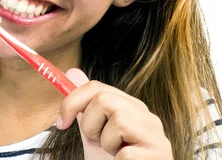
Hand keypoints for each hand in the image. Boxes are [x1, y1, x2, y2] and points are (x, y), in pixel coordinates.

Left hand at [56, 68, 172, 159]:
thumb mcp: (95, 131)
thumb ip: (85, 105)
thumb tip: (72, 70)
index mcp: (130, 106)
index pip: (97, 88)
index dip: (72, 102)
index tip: (61, 123)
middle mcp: (146, 115)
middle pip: (104, 99)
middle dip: (90, 125)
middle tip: (97, 143)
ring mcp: (156, 134)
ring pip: (118, 120)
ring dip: (106, 143)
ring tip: (114, 154)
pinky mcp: (160, 153)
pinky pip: (126, 153)